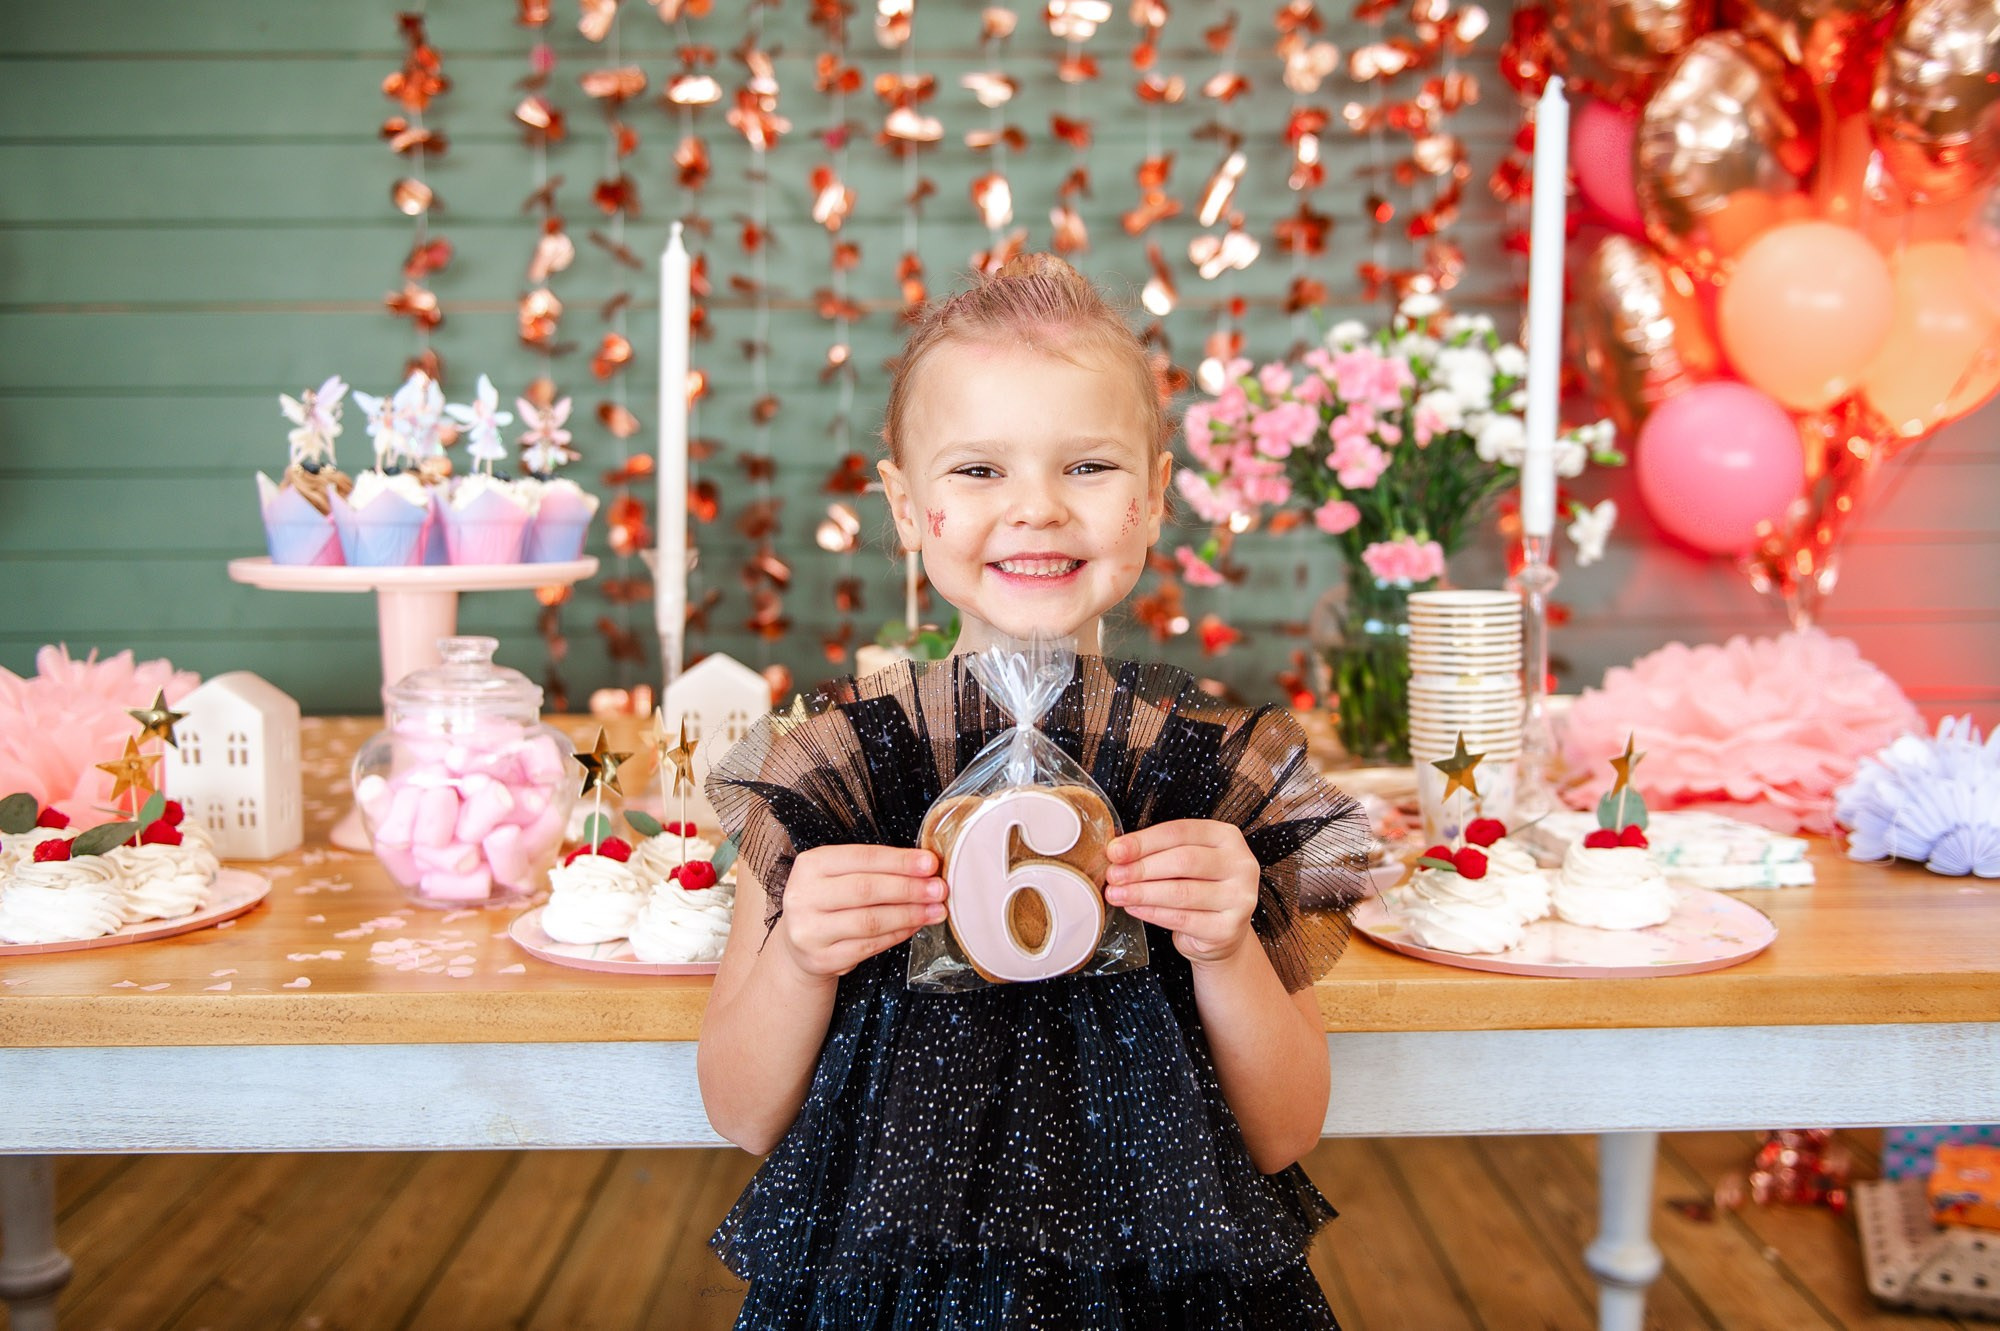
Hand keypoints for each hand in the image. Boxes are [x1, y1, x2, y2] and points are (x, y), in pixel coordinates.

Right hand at [775, 844, 944, 980]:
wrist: (800, 941)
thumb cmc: (830, 900)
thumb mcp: (841, 875)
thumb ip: (876, 869)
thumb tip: (926, 868)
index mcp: (811, 864)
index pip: (861, 857)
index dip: (899, 861)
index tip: (930, 863)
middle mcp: (803, 896)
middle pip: (865, 889)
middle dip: (909, 888)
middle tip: (940, 889)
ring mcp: (809, 930)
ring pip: (869, 921)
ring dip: (909, 915)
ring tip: (935, 910)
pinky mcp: (821, 958)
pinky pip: (868, 946)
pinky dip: (897, 935)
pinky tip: (915, 926)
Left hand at [1102, 819, 1260, 965]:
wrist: (1222, 931)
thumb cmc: (1198, 888)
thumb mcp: (1184, 861)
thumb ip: (1158, 852)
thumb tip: (1118, 852)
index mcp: (1227, 837)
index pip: (1181, 832)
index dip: (1144, 841)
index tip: (1115, 850)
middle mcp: (1240, 864)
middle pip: (1183, 860)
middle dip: (1142, 868)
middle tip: (1114, 875)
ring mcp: (1239, 897)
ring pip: (1181, 892)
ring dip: (1142, 892)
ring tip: (1117, 894)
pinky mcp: (1228, 928)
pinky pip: (1182, 919)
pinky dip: (1152, 913)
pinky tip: (1134, 908)